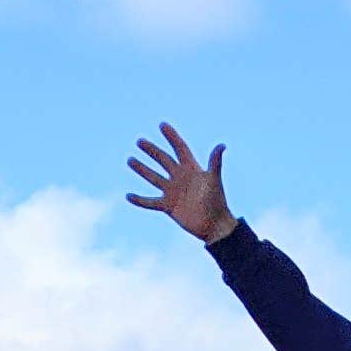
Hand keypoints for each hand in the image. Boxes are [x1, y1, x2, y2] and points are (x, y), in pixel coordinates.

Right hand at [125, 121, 234, 242]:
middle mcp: (180, 177)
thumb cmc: (217, 201)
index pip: (180, 148)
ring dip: (142, 169)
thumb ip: (215, 162)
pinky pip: (150, 202)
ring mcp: (173, 192)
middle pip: (163, 160)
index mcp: (192, 168)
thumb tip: (222, 145)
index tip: (162, 125)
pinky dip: (140, 200)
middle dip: (152, 150)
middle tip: (139, 141)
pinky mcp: (168, 206)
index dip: (172, 137)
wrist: (214, 225)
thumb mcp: (214, 180)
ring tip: (130, 160)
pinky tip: (128, 196)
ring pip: (154, 178)